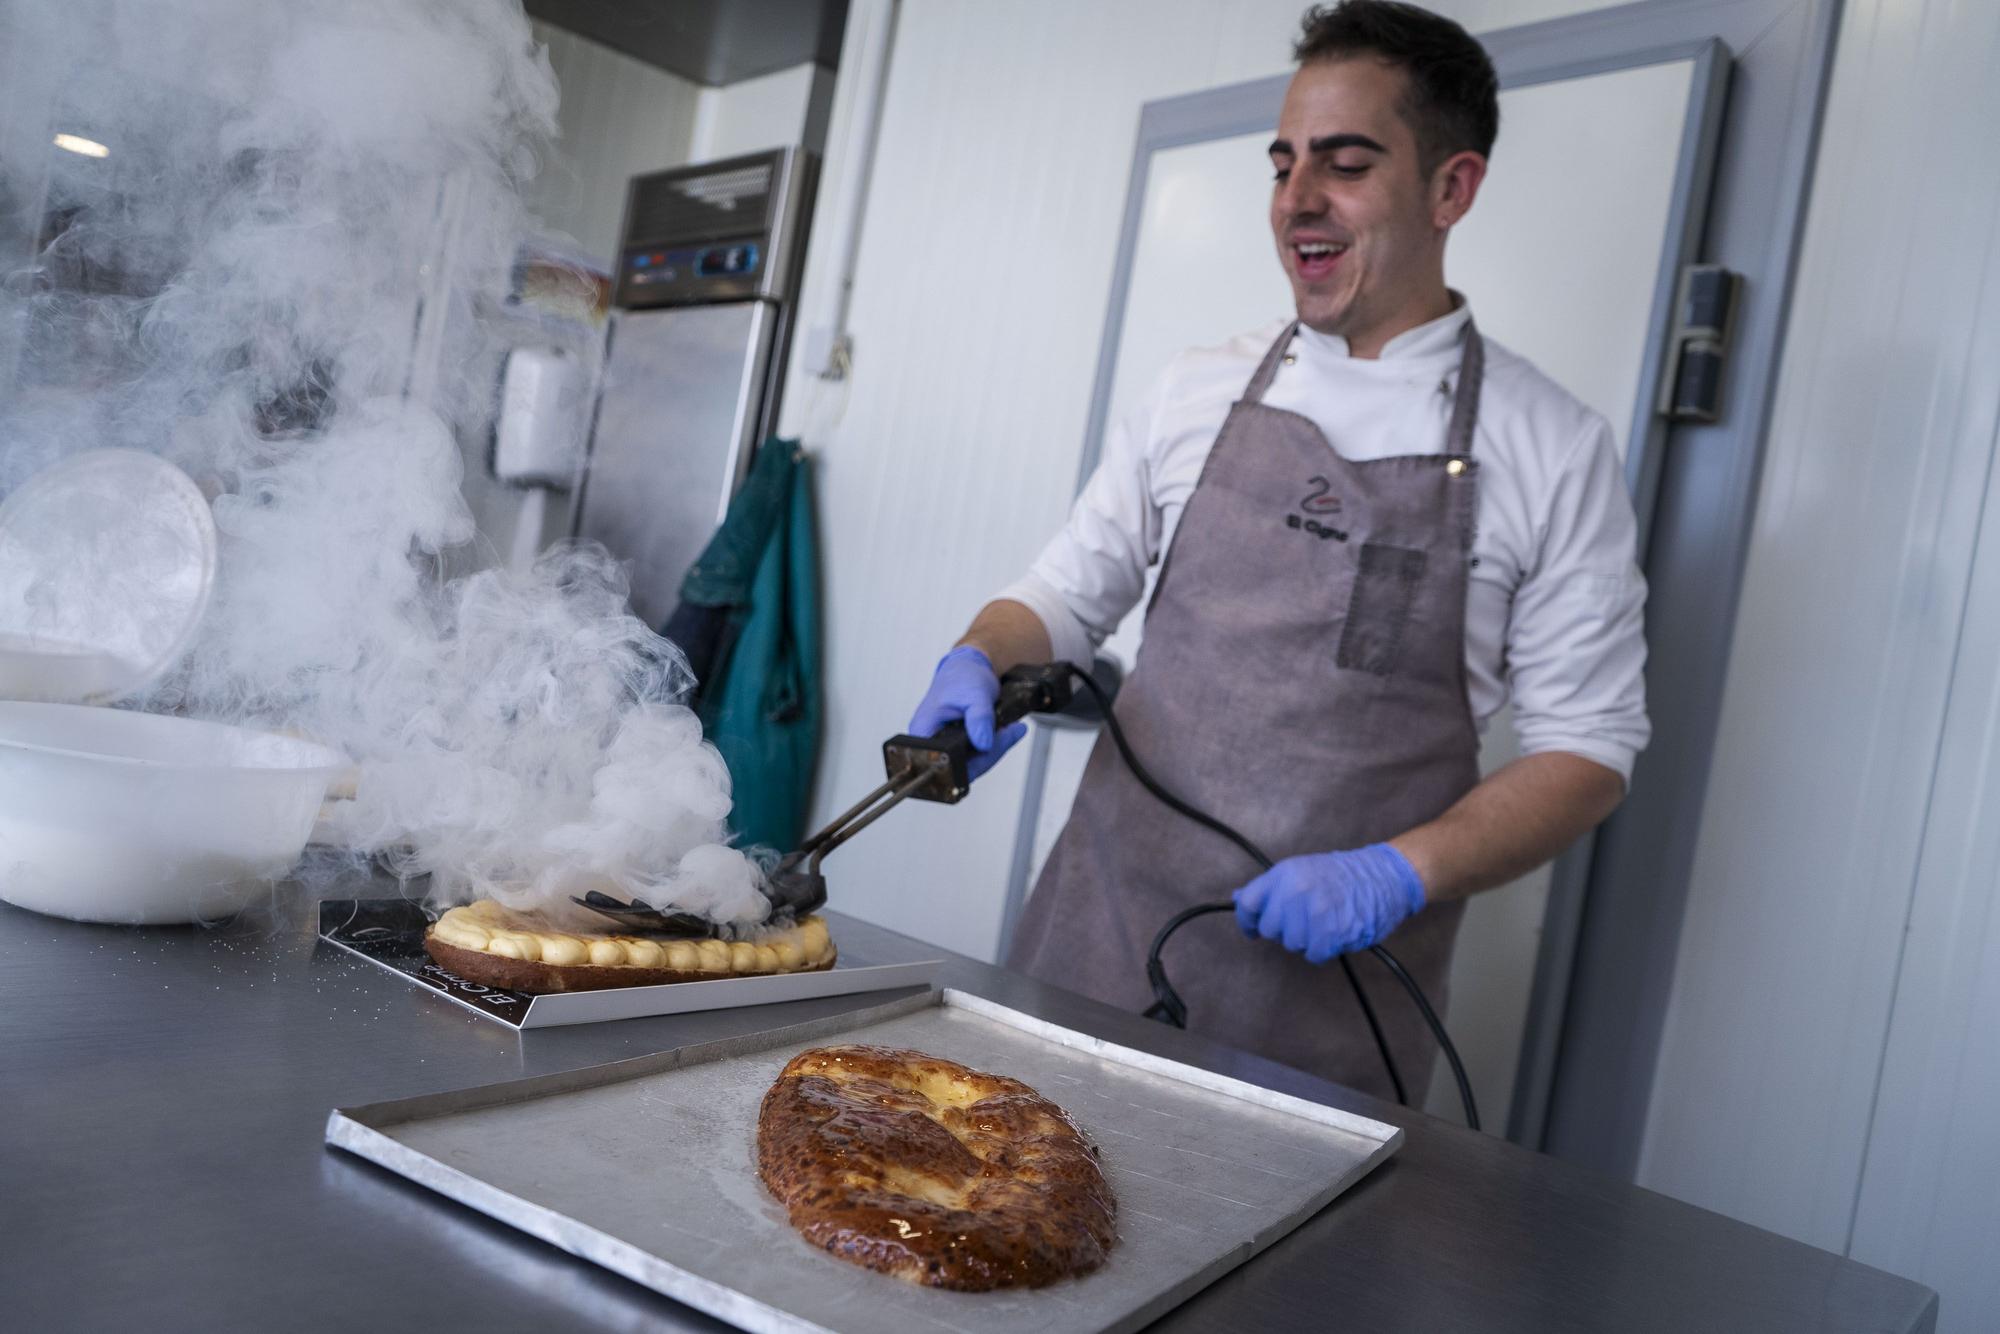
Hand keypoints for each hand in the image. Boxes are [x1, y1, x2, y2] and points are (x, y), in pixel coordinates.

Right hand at [908, 645, 1026, 781]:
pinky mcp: (959, 746)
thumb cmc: (962, 677)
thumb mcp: (974, 693)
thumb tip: (983, 744)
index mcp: (924, 730)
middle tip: (1010, 733)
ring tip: (1012, 730)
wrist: (968, 669)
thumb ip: (979, 718)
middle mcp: (931, 742)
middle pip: (961, 766)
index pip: (943, 762)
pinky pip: (978, 756)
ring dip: (995, 748)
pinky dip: (995, 745)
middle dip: (989, 753)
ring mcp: (945, 745)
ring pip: (973, 763)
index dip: (969, 762)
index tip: (990, 746)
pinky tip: (1008, 732)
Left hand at [1232, 844, 1425, 963]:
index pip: (1248, 905)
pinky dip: (1323, 951)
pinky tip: (1334, 934)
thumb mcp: (1300, 870)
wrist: (1383, 876)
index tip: (1252, 929)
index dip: (1247, 921)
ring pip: (1291, 944)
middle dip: (1284, 929)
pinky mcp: (1332, 933)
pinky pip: (1314, 955)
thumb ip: (1270, 888)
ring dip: (1306, 940)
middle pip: (1270, 929)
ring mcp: (1313, 912)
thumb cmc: (1342, 875)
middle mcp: (1295, 891)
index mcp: (1284, 873)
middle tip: (1304, 919)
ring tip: (1324, 922)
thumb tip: (1239, 899)